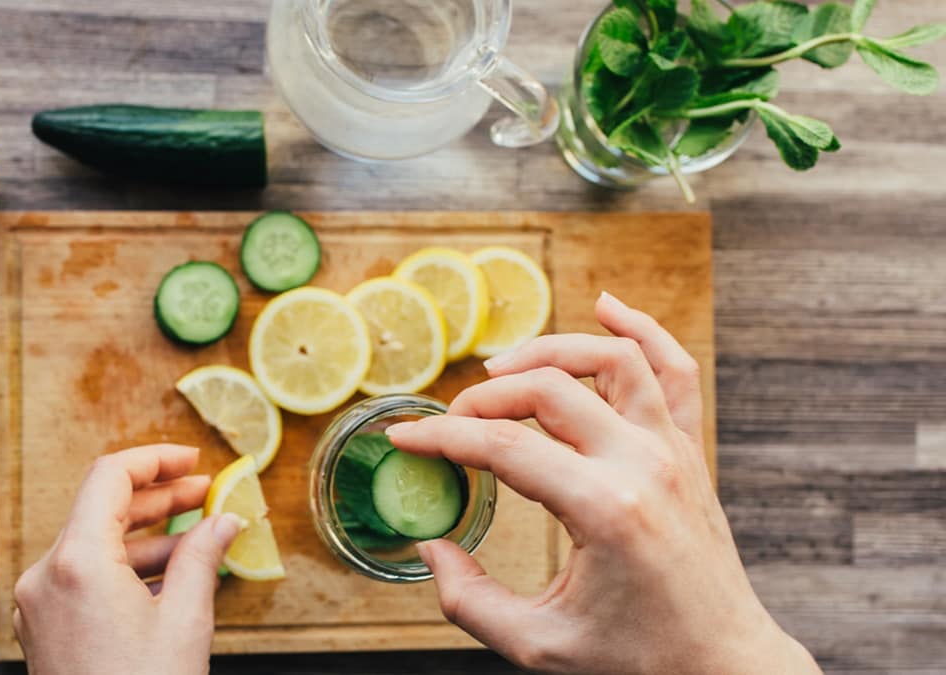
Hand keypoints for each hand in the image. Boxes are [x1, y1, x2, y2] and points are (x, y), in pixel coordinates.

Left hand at [12, 444, 239, 674]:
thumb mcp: (185, 620)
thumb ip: (202, 556)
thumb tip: (225, 519)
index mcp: (77, 562)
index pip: (110, 477)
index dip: (156, 460)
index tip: (194, 461)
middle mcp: (47, 575)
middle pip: (102, 508)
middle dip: (158, 496)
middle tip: (207, 492)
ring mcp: (41, 603)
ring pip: (95, 543)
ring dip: (147, 533)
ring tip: (200, 534)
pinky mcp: (45, 627)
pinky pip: (86, 576)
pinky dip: (127, 565)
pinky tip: (170, 572)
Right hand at [386, 293, 820, 674]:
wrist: (723, 665)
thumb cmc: (638, 660)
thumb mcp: (538, 645)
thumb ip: (469, 600)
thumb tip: (431, 549)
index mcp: (603, 510)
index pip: (502, 447)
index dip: (440, 438)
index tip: (403, 438)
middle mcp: (642, 465)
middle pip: (549, 389)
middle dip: (485, 395)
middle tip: (451, 420)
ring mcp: (673, 451)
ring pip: (613, 358)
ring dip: (553, 349)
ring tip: (505, 366)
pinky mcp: (689, 452)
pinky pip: (673, 369)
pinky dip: (642, 330)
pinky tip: (607, 306)